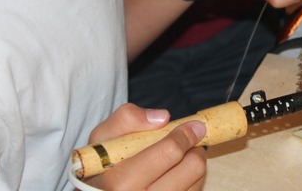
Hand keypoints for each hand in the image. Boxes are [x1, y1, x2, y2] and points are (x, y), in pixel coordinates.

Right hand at [86, 104, 205, 190]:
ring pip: (198, 178)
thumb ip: (127, 119)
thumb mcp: (103, 137)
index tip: (194, 125)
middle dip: (192, 147)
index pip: (170, 152)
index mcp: (121, 183)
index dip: (185, 134)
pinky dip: (192, 177)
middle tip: (188, 139)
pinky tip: (177, 173)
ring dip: (193, 161)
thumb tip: (162, 117)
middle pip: (192, 166)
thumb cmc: (104, 163)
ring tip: (179, 156)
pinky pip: (195, 189)